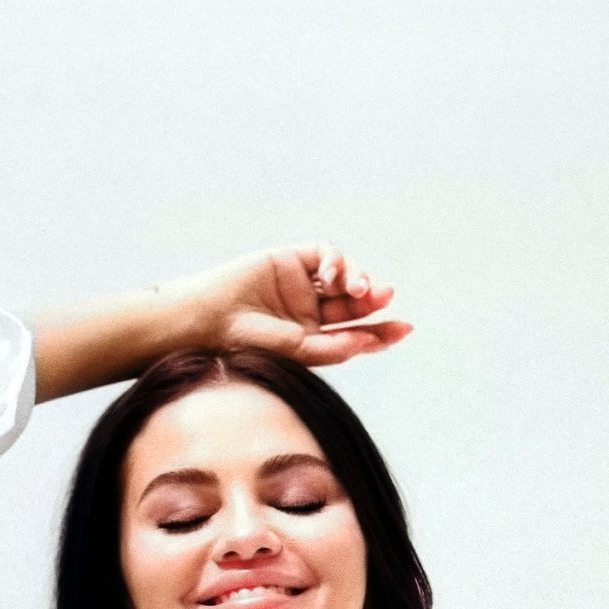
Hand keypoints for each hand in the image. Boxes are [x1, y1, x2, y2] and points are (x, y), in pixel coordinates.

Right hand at [32, 242, 409, 401]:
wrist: (204, 323)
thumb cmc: (241, 349)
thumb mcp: (296, 354)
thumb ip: (333, 348)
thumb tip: (371, 340)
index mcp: (310, 342)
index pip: (355, 333)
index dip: (381, 331)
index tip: (403, 329)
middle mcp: (306, 313)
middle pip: (354, 304)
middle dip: (374, 301)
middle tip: (387, 297)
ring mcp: (297, 286)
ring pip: (343, 277)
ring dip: (357, 279)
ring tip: (358, 289)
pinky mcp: (287, 260)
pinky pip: (323, 254)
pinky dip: (336, 260)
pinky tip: (334, 275)